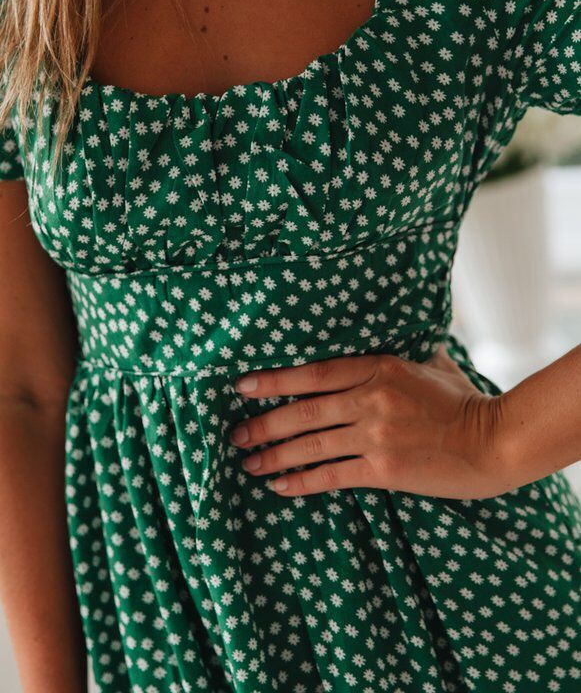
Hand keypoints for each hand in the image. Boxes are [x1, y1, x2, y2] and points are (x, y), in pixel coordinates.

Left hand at [229, 343, 510, 499]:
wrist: (494, 441)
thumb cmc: (462, 401)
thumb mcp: (430, 362)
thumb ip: (400, 351)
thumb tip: (386, 328)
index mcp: (379, 367)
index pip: (314, 372)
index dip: (274, 379)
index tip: (242, 386)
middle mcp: (372, 399)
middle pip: (303, 411)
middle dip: (263, 423)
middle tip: (234, 434)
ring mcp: (376, 435)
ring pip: (311, 445)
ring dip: (273, 455)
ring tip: (248, 463)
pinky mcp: (384, 469)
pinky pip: (331, 476)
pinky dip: (301, 481)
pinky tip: (279, 486)